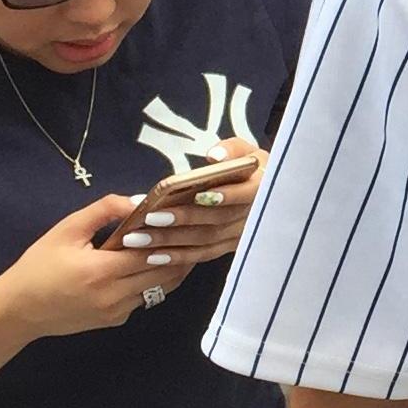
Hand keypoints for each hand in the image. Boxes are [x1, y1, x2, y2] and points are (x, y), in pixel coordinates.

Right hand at [0, 198, 192, 338]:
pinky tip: (152, 266)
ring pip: (160, 289)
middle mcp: (114, 295)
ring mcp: (116, 312)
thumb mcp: (67, 230)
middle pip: (164, 273)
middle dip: (179, 252)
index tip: (183, 219)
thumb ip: (104, 210)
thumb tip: (139, 200)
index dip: (170, 237)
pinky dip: (153, 283)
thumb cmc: (39, 266)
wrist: (17, 310)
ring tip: (181, 247)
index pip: (153, 253)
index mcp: (102, 270)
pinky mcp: (114, 321)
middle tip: (190, 233)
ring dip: (171, 269)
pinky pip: (143, 299)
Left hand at [106, 142, 266, 267]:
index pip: (246, 194)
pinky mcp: (227, 248)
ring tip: (140, 237)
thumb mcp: (248, 151)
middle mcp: (253, 216)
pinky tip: (153, 255)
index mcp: (262, 188)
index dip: (225, 196)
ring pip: (206, 240)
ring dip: (171, 241)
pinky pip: (202, 255)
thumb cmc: (250, 169)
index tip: (198, 195)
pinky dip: (177, 257)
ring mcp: (239, 236)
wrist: (266, 195)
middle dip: (183, 219)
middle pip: (217, 220)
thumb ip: (232, 150)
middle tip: (151, 217)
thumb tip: (215, 156)